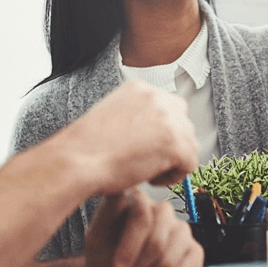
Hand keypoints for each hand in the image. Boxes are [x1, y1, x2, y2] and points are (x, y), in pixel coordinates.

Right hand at [65, 82, 197, 195]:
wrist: (78, 159)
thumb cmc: (87, 146)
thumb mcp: (112, 115)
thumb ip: (136, 117)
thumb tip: (154, 134)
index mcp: (140, 89)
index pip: (169, 107)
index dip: (162, 131)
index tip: (150, 146)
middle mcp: (157, 98)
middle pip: (183, 124)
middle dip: (171, 145)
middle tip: (148, 160)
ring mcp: (169, 120)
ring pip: (189, 145)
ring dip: (172, 162)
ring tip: (146, 170)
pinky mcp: (176, 144)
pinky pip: (189, 165)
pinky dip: (173, 177)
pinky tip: (150, 177)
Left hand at [85, 191, 202, 266]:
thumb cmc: (104, 260)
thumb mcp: (96, 239)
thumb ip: (106, 213)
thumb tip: (120, 191)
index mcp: (139, 201)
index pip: (142, 215)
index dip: (131, 246)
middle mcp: (163, 211)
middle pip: (157, 241)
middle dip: (140, 266)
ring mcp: (182, 230)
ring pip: (170, 259)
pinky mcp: (195, 251)